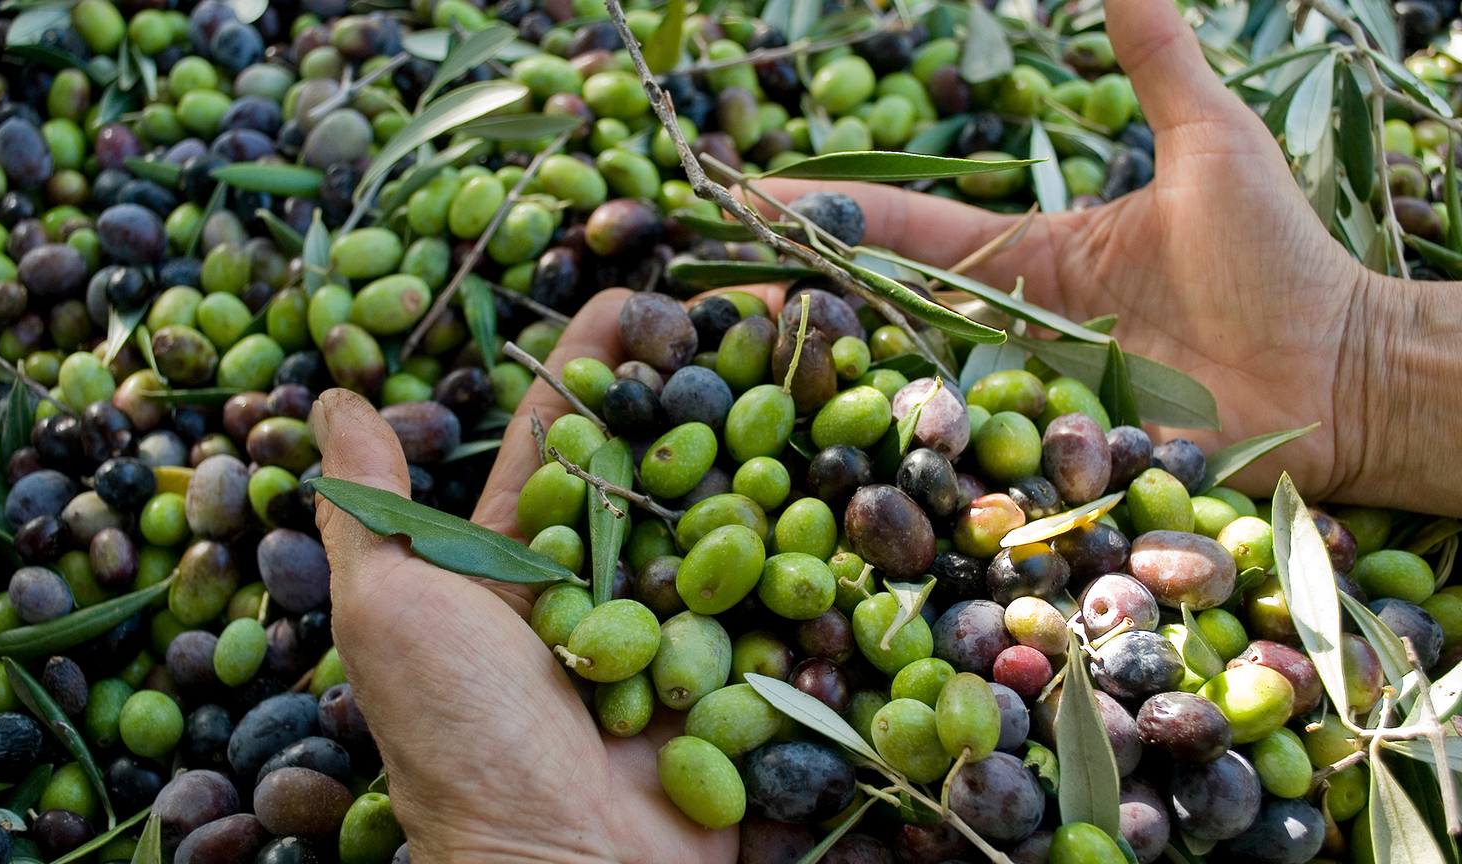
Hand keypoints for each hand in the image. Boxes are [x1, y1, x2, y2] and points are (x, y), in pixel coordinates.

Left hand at [312, 284, 769, 863]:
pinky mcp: (740, 673)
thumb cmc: (462, 736)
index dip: (594, 363)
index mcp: (518, 558)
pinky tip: (855, 467)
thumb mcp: (390, 612)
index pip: (560, 434)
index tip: (637, 294)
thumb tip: (333, 398)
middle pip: (660, 461)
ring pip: (732, 515)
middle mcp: (602, 581)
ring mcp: (678, 627)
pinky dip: (815, 542)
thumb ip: (369, 509)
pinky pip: (781, 596)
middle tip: (765, 312)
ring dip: (776, 443)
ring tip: (827, 363)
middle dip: (707, 383)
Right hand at [766, 0, 1461, 513]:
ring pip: (916, 386)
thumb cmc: (1281, 256)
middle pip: (891, 311)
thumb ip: (1155, 57)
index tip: (756, 197)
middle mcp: (1017, 326)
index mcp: (1036, 255)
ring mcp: (1032, 396)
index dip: (836, 212)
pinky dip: (916, 453)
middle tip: (716, 292)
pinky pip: (978, 456)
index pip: (912, 229)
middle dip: (804, 299)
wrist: (1342, 367)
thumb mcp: (1208, 141)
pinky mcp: (1058, 457)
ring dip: (836, 379)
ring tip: (748, 368)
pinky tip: (844, 451)